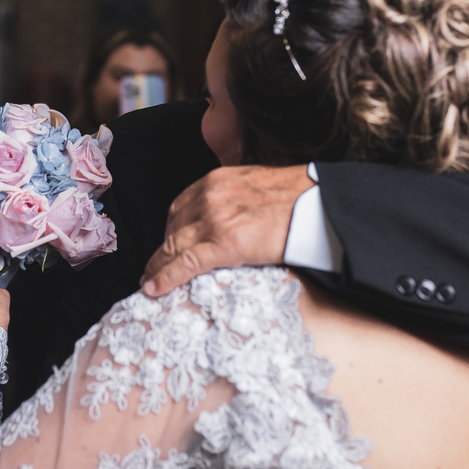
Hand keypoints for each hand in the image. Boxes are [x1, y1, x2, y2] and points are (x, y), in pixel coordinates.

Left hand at [141, 164, 311, 297]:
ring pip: (172, 245)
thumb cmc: (298, 197)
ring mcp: (214, 219)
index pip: (181, 205)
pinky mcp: (224, 244)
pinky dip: (164, 277)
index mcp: (217, 180)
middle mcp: (209, 196)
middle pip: (172, 225)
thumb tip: (232, 214)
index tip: (167, 240)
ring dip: (157, 264)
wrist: (319, 206)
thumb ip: (236, 195)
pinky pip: (184, 264)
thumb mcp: (257, 184)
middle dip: (162, 247)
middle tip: (155, 264)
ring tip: (149, 279)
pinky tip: (153, 288)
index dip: (171, 227)